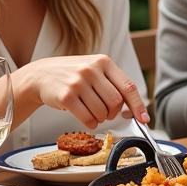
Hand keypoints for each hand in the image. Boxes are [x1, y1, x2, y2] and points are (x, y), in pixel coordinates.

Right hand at [17, 55, 148, 127]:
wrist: (41, 75)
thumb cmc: (73, 75)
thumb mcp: (95, 70)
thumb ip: (113, 83)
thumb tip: (134, 107)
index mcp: (104, 62)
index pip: (128, 86)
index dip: (138, 105)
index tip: (144, 118)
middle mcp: (91, 69)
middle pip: (116, 102)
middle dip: (114, 113)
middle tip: (107, 113)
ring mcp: (77, 82)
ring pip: (102, 112)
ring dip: (101, 119)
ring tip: (93, 112)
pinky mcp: (65, 96)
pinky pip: (87, 118)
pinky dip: (90, 123)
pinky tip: (87, 119)